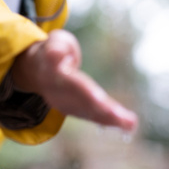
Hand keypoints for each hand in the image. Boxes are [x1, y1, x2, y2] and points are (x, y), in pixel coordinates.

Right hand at [11, 29, 137, 132]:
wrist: (38, 71)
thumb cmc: (53, 51)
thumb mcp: (54, 42)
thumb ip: (57, 47)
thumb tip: (58, 54)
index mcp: (57, 74)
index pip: (73, 83)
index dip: (86, 91)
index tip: (100, 100)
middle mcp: (64, 94)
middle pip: (85, 102)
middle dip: (103, 110)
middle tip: (120, 116)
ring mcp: (71, 104)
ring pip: (92, 112)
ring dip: (111, 119)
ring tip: (130, 124)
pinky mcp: (79, 110)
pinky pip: (96, 117)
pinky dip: (113, 122)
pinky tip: (130, 126)